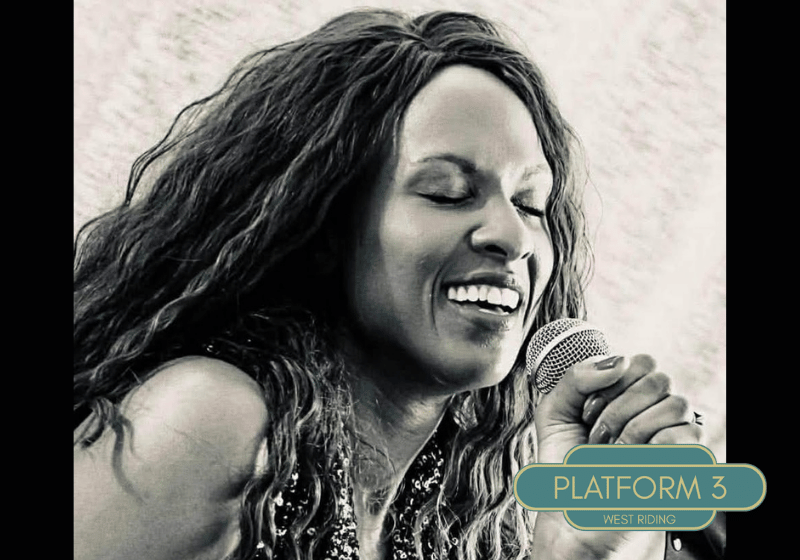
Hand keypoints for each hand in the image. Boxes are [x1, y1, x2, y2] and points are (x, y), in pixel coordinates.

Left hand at [530, 354, 703, 558]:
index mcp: (630, 399)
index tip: (586, 413)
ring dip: (631, 429)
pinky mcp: (687, 467)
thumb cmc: (564, 470)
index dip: (610, 381)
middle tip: (596, 437)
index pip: (641, 362)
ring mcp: (675, 440)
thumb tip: (621, 360)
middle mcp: (657, 415)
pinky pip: (687, 435)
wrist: (568, 519)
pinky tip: (631, 463)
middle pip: (659, 378)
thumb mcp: (555, 412)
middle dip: (616, 407)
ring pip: (676, 403)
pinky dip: (651, 446)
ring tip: (611, 454)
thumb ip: (577, 376)